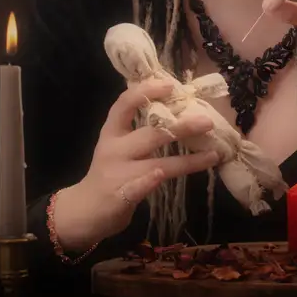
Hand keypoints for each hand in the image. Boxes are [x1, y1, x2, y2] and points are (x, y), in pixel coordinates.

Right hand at [50, 78, 220, 251]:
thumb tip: (177, 112)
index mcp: (112, 133)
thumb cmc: (108, 174)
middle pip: (150, 134)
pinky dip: (152, 181)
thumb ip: (140, 132)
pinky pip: (141, 187)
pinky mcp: (121, 196)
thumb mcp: (117, 147)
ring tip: (213, 155)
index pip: (125, 104)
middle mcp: (114, 149)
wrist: (83, 212)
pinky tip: (162, 176)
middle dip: (181, 127)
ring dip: (187, 160)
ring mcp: (118, 173)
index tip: (169, 84)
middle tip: (207, 122)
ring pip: (157, 163)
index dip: (145, 92)